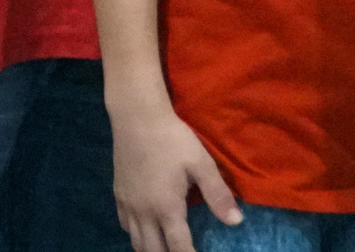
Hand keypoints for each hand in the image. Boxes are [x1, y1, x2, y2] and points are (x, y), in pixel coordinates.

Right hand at [110, 101, 239, 251]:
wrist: (136, 116)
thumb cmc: (172, 138)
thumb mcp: (201, 163)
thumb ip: (218, 194)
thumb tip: (236, 222)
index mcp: (166, 207)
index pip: (178, 247)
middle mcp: (144, 212)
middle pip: (153, 251)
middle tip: (183, 249)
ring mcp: (128, 204)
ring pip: (136, 242)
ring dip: (151, 249)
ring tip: (165, 246)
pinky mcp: (118, 193)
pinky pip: (125, 225)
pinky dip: (136, 234)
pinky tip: (146, 228)